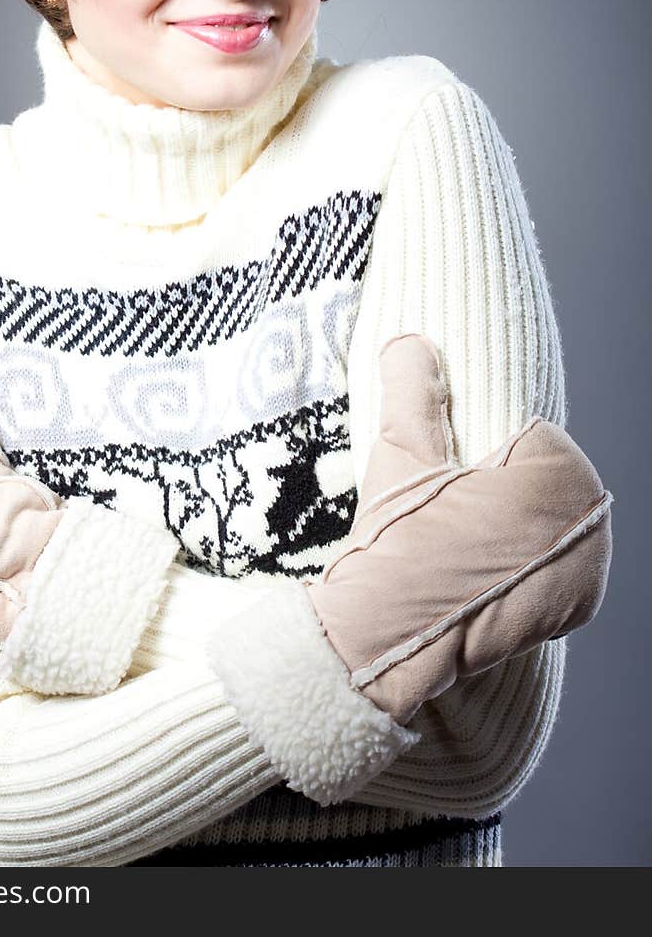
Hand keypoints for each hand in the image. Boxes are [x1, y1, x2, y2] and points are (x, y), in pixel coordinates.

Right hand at [205, 332, 612, 803]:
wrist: (388, 639)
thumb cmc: (397, 543)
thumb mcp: (400, 452)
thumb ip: (412, 386)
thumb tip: (409, 340)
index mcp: (560, 474)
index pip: (533, 436)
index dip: (487, 455)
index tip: (454, 483)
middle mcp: (590, 521)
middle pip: (547, 476)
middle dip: (508, 486)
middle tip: (455, 513)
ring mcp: (590, 569)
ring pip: (554, 516)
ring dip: (521, 521)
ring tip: (467, 541)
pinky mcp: (578, 607)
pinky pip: (561, 558)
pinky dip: (533, 560)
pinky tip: (489, 569)